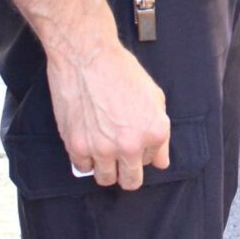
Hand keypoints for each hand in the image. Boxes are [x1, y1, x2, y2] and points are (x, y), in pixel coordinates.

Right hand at [47, 36, 170, 190]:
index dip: (144, 151)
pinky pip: (83, 168)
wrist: (87, 57)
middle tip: (121, 160)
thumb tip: (161, 162)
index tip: (135, 141)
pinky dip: (85, 159)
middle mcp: (131, 146)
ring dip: (106, 168)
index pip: (153, 161)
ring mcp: (103, 149)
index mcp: (155, 132)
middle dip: (128, 172)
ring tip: (103, 149)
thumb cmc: (121, 70)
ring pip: (106, 179)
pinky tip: (88, 142)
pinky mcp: (77, 146)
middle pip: (131, 181)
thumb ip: (160, 133)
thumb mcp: (154, 96)